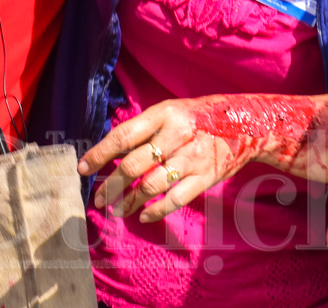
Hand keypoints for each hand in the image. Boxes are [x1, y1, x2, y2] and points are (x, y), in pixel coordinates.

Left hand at [78, 94, 327, 222]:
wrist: (244, 123)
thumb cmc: (197, 117)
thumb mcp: (169, 111)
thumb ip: (143, 129)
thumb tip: (109, 153)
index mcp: (164, 114)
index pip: (123, 137)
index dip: (100, 154)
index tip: (83, 168)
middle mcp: (177, 135)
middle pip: (133, 166)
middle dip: (111, 185)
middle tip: (98, 198)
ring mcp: (192, 158)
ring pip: (151, 186)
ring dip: (129, 201)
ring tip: (116, 209)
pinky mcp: (205, 177)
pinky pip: (174, 199)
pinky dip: (156, 211)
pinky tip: (143, 216)